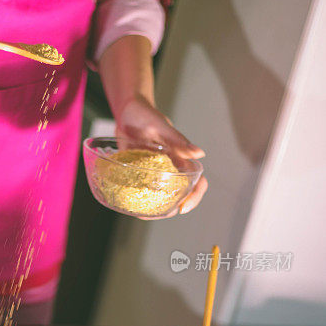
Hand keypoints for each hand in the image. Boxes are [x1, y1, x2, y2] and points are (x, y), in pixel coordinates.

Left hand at [116, 95, 207, 215]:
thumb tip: (199, 154)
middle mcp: (170, 168)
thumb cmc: (146, 114)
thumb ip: (178, 140)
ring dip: (154, 207)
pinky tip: (129, 204)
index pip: (197, 181)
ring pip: (160, 195)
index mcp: (180, 159)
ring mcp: (154, 172)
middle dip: (171, 208)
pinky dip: (137, 198)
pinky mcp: (139, 172)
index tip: (183, 207)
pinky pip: (141, 189)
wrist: (126, 111)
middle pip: (179, 194)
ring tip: (142, 213)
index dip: (194, 197)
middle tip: (157, 214)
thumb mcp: (161, 127)